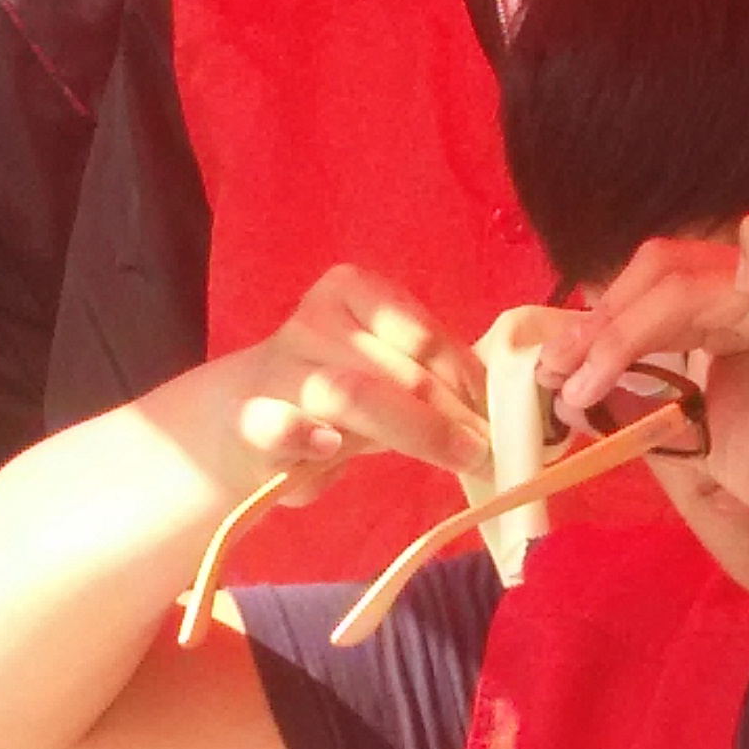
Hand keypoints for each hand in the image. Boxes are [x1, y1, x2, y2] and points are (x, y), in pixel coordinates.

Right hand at [217, 268, 492, 498]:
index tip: (498, 415)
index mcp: (351, 292)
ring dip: (415, 428)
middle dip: (452, 414)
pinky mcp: (248, 420)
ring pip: (351, 394)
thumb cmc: (336, 395)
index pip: (422, 334)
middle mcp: (314, 322)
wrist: (245, 420)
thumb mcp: (386, 373)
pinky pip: (277, 424)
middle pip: (398, 369)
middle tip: (489, 449)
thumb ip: (433, 379)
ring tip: (459, 456)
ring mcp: (280, 370)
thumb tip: (503, 409)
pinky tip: (328, 445)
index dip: (468, 379)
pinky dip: (303, 434)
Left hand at [537, 216, 748, 544]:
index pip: (652, 295)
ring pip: (687, 277)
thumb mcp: (712, 443)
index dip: (599, 327)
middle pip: (658, 271)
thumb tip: (595, 399)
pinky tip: (696, 316)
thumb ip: (663, 414)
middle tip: (560, 372)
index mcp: (733, 320)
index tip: (557, 373)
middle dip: (598, 322)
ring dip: (623, 327)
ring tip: (585, 377)